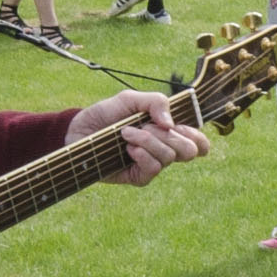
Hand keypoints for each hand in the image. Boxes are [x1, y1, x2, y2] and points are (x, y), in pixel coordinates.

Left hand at [66, 91, 211, 184]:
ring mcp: (150, 164)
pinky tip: (128, 149)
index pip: (199, 142)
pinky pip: (153, 169)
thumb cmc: (104, 115)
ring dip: (148, 141)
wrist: (77, 130)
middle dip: (170, 136)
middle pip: (190, 151)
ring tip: (126, 133)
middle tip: (146, 126)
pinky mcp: (137, 177)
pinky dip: (142, 154)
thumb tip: (171, 124)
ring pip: (169, 157)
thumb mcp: (129, 99)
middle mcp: (163, 149)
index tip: (179, 127)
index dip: (199, 137)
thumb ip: (155, 102)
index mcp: (167, 131)